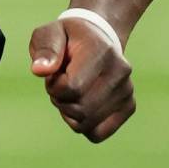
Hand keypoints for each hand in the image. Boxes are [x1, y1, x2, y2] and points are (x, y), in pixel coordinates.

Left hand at [29, 16, 135, 142]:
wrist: (96, 37)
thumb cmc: (67, 38)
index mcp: (102, 50)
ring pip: (86, 124)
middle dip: (60, 101)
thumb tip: (40, 70)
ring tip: (72, 91)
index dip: (53, 86)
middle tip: (61, 83)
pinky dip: (83, 125)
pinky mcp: (129, 106)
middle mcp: (121, 71)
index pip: (72, 88)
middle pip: (80, 110)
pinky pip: (97, 133)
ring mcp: (127, 90)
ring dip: (70, 112)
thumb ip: (44, 50)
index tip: (53, 73)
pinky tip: (81, 104)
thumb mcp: (49, 34)